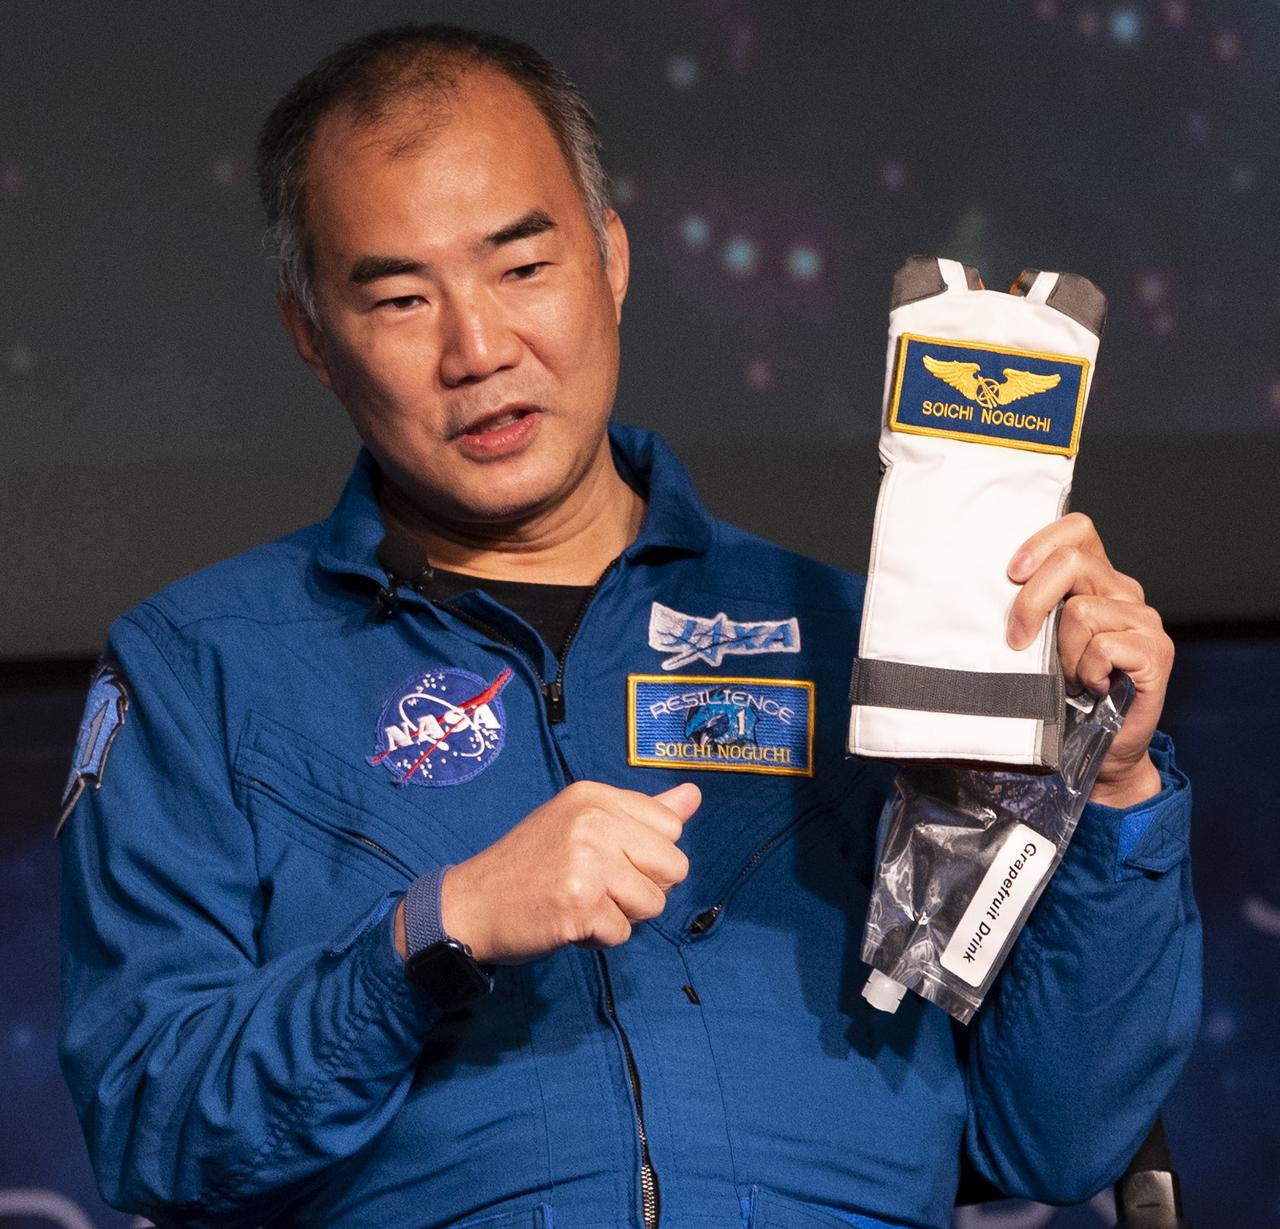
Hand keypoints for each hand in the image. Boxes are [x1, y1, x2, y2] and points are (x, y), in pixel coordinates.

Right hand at [396, 781, 698, 963]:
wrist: (471, 904)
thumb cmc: (530, 864)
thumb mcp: (581, 823)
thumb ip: (642, 813)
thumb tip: (693, 795)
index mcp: (595, 796)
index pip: (670, 827)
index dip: (647, 855)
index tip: (610, 858)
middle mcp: (593, 822)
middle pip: (673, 866)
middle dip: (644, 888)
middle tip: (598, 886)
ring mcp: (586, 863)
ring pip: (653, 904)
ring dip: (622, 916)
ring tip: (582, 903)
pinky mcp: (579, 905)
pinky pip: (623, 933)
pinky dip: (599, 938)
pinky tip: (568, 922)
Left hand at [1007, 513, 1170, 807]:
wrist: (1101, 752)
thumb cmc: (1061, 696)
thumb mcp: (1036, 645)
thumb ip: (1027, 611)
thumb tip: (975, 592)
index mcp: (1095, 579)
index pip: (1077, 529)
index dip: (1041, 542)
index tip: (1011, 574)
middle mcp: (1124, 590)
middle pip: (1071, 563)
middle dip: (1031, 602)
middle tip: (1017, 641)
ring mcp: (1144, 620)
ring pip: (1081, 611)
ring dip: (1062, 653)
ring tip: (1070, 676)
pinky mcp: (1156, 651)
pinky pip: (1104, 646)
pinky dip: (1087, 672)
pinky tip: (1093, 687)